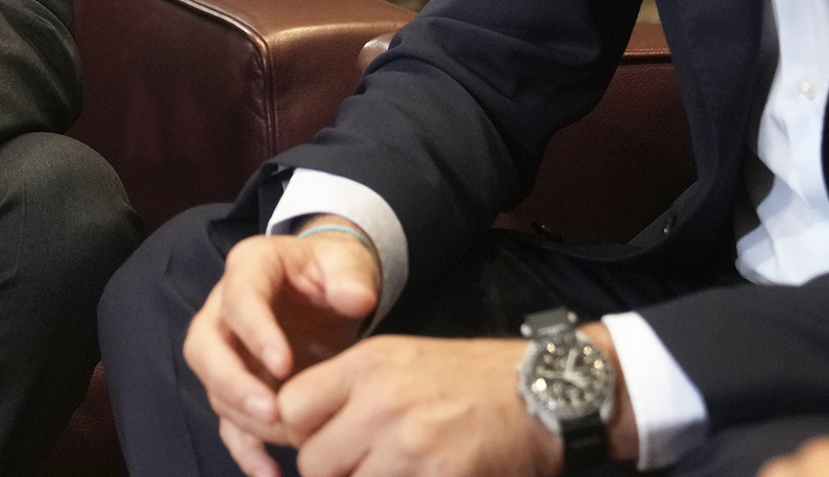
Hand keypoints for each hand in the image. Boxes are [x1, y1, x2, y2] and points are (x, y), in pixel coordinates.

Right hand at [183, 220, 380, 474]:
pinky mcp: (239, 384)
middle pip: (205, 346)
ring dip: (241, 419)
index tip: (284, 365)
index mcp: (250, 267)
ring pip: (213, 387)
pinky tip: (269, 471)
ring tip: (280, 444)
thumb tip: (354, 299)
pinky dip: (246, 448)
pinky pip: (230, 419)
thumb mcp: (347, 262)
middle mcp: (224, 308)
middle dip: (232, 383)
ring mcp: (228, 349)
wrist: (332, 286)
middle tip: (271, 412)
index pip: (239, 298)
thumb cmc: (334, 270)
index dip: (255, 332)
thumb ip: (350, 277)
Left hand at [273, 335, 559, 476]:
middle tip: (366, 463)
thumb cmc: (465, 381)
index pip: (290, 408)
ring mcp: (410, 444)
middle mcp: (382, 401)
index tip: (323, 442)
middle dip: (334, 472)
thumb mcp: (397, 364)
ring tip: (396, 467)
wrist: (541, 393)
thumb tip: (287, 429)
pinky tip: (422, 474)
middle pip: (313, 461)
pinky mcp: (438, 476)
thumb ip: (344, 393)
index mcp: (367, 365)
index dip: (300, 433)